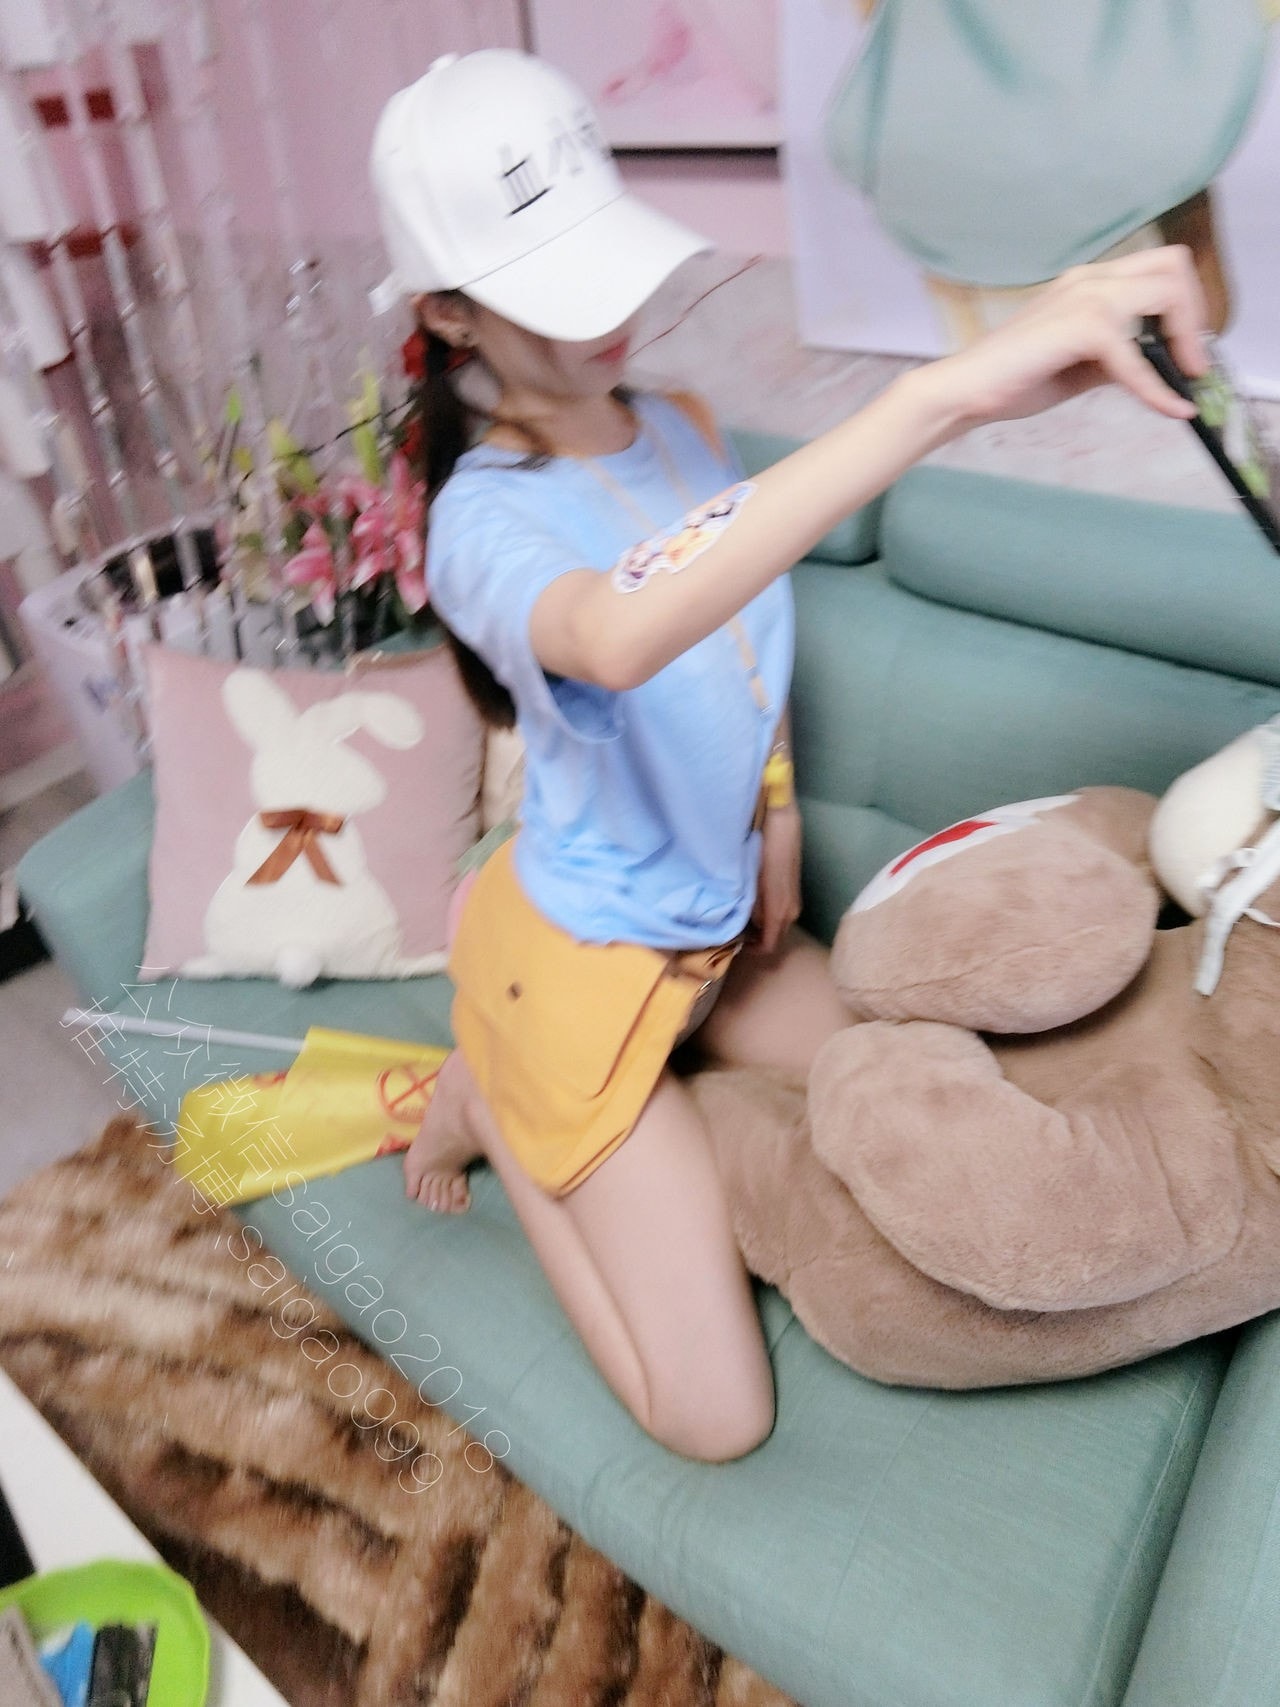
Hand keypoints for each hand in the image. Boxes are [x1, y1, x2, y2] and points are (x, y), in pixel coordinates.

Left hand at [748, 801, 801, 955]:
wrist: (782, 825)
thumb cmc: (764, 851)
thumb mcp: (751, 883)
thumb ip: (750, 908)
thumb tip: (748, 924)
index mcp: (779, 912)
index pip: (769, 947)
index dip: (752, 951)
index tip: (735, 944)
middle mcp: (791, 912)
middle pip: (775, 938)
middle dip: (757, 940)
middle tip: (736, 930)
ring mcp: (795, 902)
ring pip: (779, 926)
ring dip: (763, 927)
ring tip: (742, 917)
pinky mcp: (794, 891)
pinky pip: (781, 913)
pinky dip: (768, 915)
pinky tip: (754, 904)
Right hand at [931, 245, 1210, 431]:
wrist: (965, 391)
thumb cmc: (1012, 380)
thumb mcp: (1080, 366)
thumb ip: (1118, 357)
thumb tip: (1160, 366)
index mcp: (1088, 283)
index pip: (1158, 269)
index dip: (1185, 305)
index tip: (1187, 350)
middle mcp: (1090, 279)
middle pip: (1172, 266)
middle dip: (1195, 314)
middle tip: (1193, 363)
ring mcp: (1084, 297)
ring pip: (1165, 293)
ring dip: (1186, 341)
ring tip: (1187, 383)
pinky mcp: (1081, 327)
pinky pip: (1137, 356)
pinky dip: (1156, 388)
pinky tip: (1168, 410)